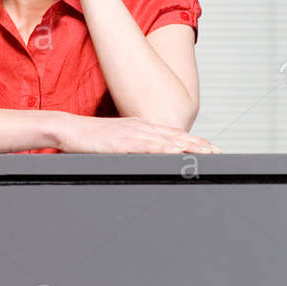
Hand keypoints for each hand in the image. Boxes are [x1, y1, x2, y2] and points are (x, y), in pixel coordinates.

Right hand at [55, 114, 219, 153]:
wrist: (68, 130)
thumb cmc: (89, 139)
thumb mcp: (117, 142)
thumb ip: (134, 148)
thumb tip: (148, 158)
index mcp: (141, 127)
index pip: (172, 134)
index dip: (194, 141)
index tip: (210, 148)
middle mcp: (141, 127)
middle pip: (176, 135)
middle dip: (199, 143)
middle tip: (218, 151)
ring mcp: (133, 133)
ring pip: (168, 139)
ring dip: (189, 145)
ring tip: (207, 152)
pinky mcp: (123, 141)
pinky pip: (148, 145)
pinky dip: (165, 148)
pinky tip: (177, 152)